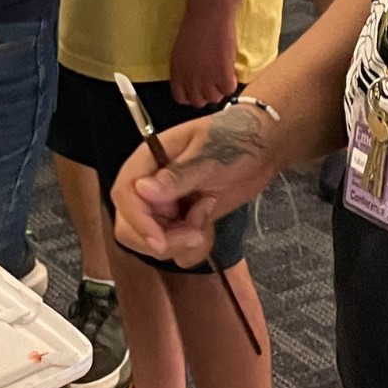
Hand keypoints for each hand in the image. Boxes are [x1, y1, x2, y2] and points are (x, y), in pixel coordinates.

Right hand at [111, 106, 275, 266]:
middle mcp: (150, 186)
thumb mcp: (208, 154)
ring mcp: (165, 206)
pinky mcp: (182, 222)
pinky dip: (194, 245)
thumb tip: (142, 190)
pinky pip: (176, 249)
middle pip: (131, 227)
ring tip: (207, 212)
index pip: (125, 195)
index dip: (138, 221)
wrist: (262, 148)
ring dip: (182, 242)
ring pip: (154, 243)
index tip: (160, 240)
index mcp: (149, 160)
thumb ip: (177, 175)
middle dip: (163, 239)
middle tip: (196, 232)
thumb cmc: (235, 138)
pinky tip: (208, 217)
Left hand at [168, 0, 239, 108]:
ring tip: (222, 72)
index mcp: (177, 73)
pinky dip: (232, 82)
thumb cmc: (195, 28)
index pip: (181, 98)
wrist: (210, 16)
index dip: (191, 95)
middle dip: (206, 93)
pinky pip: (229, 90)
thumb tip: (192, 82)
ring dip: (220, 88)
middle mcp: (190, 80)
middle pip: (199, 101)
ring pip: (215, 98)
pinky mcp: (223, 76)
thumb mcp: (181, 52)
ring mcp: (206, 80)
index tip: (199, 90)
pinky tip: (230, 70)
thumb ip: (184, 70)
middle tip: (214, 81)